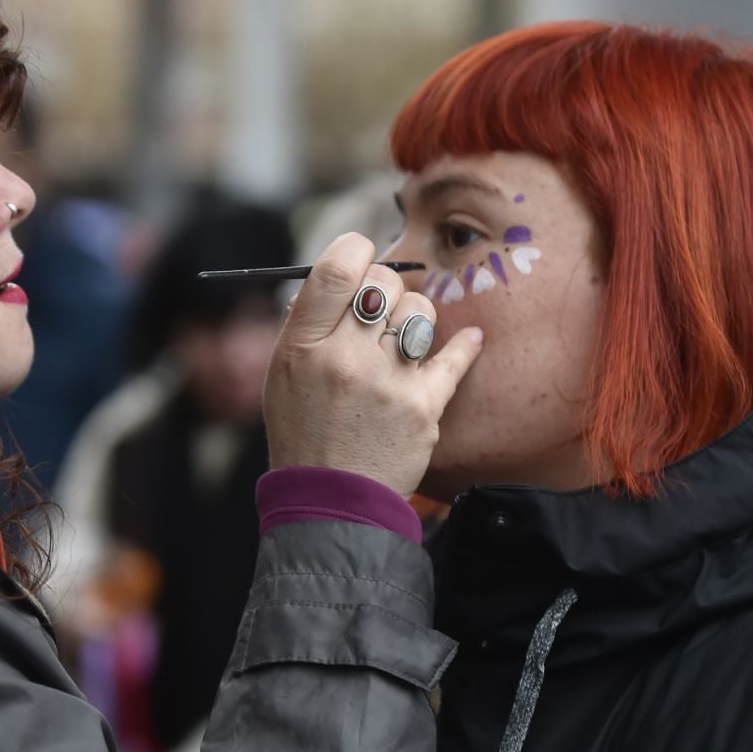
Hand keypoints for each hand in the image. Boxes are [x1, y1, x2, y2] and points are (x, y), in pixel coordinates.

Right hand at [264, 233, 483, 496]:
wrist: (330, 502)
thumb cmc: (304, 433)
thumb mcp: (282, 375)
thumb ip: (306, 324)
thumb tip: (342, 275)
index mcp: (302, 346)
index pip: (336, 268)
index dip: (356, 249)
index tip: (362, 256)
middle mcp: (344, 358)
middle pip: (383, 284)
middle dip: (385, 288)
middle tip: (379, 311)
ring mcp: (386, 381)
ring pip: (419, 311)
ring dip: (414, 320)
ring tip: (401, 344)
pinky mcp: (422, 407)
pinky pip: (453, 357)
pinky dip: (464, 347)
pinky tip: (470, 341)